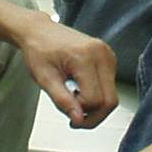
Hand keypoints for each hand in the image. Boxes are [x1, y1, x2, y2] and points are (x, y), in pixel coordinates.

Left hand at [15, 12, 116, 127]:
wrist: (39, 32)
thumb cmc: (39, 50)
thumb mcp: (45, 79)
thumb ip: (63, 101)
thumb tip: (78, 119)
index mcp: (85, 56)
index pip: (95, 99)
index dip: (81, 113)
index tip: (67, 113)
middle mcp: (101, 53)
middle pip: (110, 100)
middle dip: (92, 115)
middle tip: (74, 117)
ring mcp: (107, 54)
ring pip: (112, 96)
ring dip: (95, 106)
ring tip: (74, 99)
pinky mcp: (109, 58)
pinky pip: (110, 87)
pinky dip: (97, 95)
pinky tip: (81, 90)